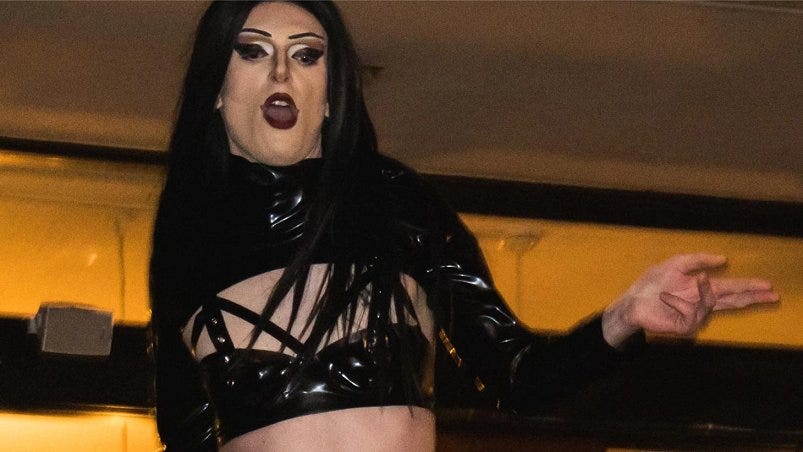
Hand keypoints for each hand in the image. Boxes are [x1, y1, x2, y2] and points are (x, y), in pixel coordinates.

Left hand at [602, 253, 778, 346]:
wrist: (633, 300)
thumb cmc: (652, 283)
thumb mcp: (676, 264)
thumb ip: (699, 260)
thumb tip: (723, 259)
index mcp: (703, 289)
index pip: (731, 289)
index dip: (750, 288)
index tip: (768, 286)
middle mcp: (702, 303)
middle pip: (733, 301)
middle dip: (752, 297)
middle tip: (772, 294)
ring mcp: (695, 316)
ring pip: (711, 303)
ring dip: (703, 290)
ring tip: (694, 280)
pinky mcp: (685, 326)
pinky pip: (692, 312)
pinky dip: (680, 301)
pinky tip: (666, 297)